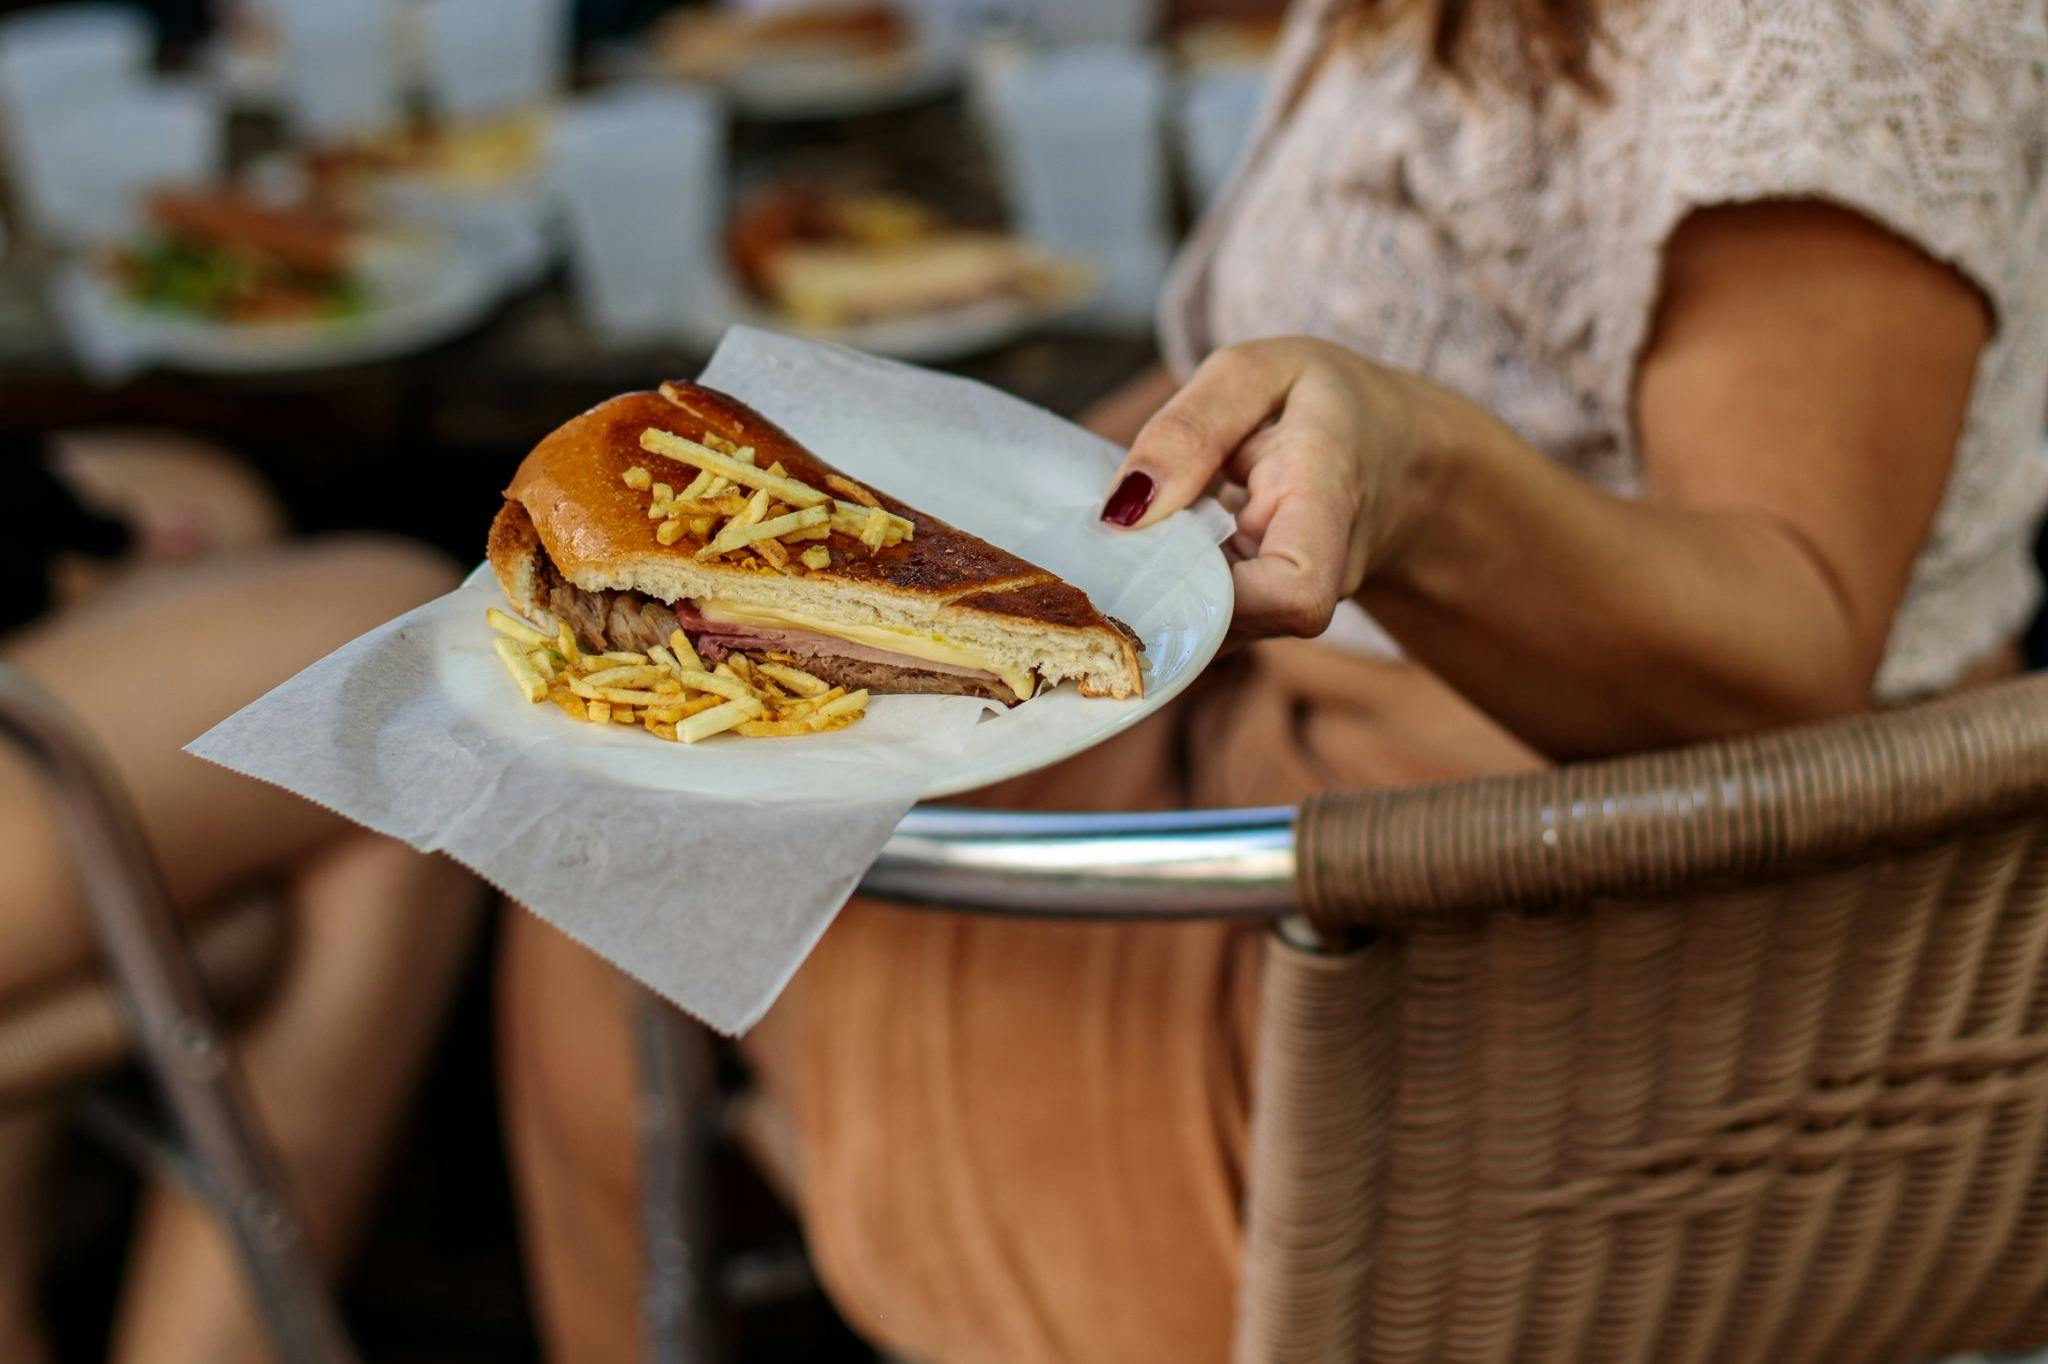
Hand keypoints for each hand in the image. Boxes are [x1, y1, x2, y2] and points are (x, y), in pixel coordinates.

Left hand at [1098, 337, 1446, 639]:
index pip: (1294, 594)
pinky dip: (1162, 588)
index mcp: (1330, 502)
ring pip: (1207, 633)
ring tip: (1129, 532)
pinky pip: (1202, 624)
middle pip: (1231, 625)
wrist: (1397, 456)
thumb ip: (1190, 429)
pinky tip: (1148, 547)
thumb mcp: (1259, 374)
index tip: (1152, 538)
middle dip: (1154, 588)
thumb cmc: (1330, 406)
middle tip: (1105, 538)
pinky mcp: (1261, 621)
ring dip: (1152, 589)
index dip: (1213, 593)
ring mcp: (1291, 611)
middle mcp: (1321, 577)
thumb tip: (1120, 512)